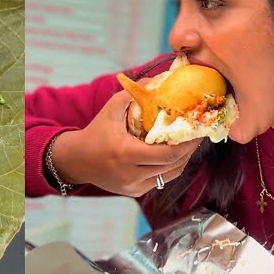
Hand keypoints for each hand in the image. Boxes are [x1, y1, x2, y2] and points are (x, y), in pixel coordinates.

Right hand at [52, 90, 202, 196]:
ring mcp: (133, 186)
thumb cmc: (96, 131)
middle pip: (173, 166)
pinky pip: (160, 180)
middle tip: (198, 135)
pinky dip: (170, 167)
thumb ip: (133, 94)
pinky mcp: (134, 192)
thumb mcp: (111, 109)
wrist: (76, 160)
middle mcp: (130, 173)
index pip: (168, 154)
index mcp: (126, 153)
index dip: (188, 145)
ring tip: (190, 144)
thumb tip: (158, 80)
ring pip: (169, 175)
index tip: (198, 131)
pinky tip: (174, 154)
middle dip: (189, 150)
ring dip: (183, 160)